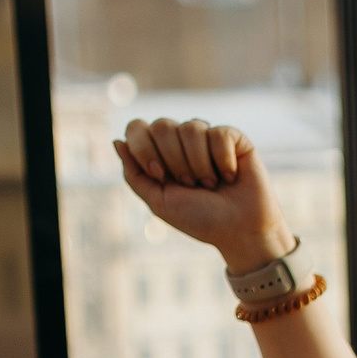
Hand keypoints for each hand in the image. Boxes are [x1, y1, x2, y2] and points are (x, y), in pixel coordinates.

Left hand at [115, 120, 292, 271]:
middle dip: (175, 161)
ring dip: (200, 165)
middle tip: (191, 185)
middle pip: (163, 125)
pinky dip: (223, 161)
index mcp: (159, 153)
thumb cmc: (200, 220)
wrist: (240, 231)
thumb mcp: (159, 202)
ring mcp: (207, 137)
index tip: (161, 175)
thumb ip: (135, 174)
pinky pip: (219, 134)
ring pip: (191, 128)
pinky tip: (231, 176)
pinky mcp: (233, 138)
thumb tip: (116, 141)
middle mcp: (181, 141)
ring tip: (211, 184)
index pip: (138, 127)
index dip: (145, 148)